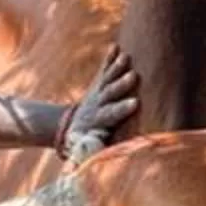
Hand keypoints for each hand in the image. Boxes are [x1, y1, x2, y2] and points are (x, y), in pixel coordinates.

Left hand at [60, 47, 140, 162]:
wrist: (70, 125)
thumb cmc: (85, 140)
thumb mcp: (87, 148)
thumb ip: (94, 150)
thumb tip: (101, 158)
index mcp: (98, 120)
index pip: (111, 113)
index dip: (121, 108)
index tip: (135, 103)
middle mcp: (98, 103)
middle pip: (110, 93)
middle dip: (121, 84)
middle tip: (133, 76)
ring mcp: (97, 91)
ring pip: (107, 78)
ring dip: (117, 67)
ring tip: (126, 57)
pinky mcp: (98, 83)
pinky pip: (103, 70)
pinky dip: (109, 58)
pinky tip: (116, 46)